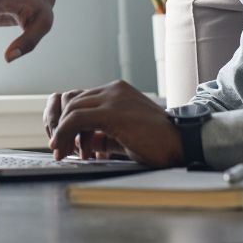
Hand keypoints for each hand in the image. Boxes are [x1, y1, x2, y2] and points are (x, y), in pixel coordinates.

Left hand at [43, 80, 183, 167]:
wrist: (183, 143)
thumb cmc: (157, 143)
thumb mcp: (124, 133)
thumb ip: (103, 132)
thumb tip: (82, 142)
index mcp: (117, 91)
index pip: (80, 98)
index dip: (68, 120)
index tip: (64, 140)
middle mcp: (112, 89)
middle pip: (72, 101)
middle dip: (62, 126)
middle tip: (60, 149)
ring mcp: (112, 97)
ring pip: (72, 109)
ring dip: (63, 132)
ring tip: (63, 152)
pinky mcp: (111, 111)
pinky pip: (76, 118)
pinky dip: (65, 133)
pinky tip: (65, 149)